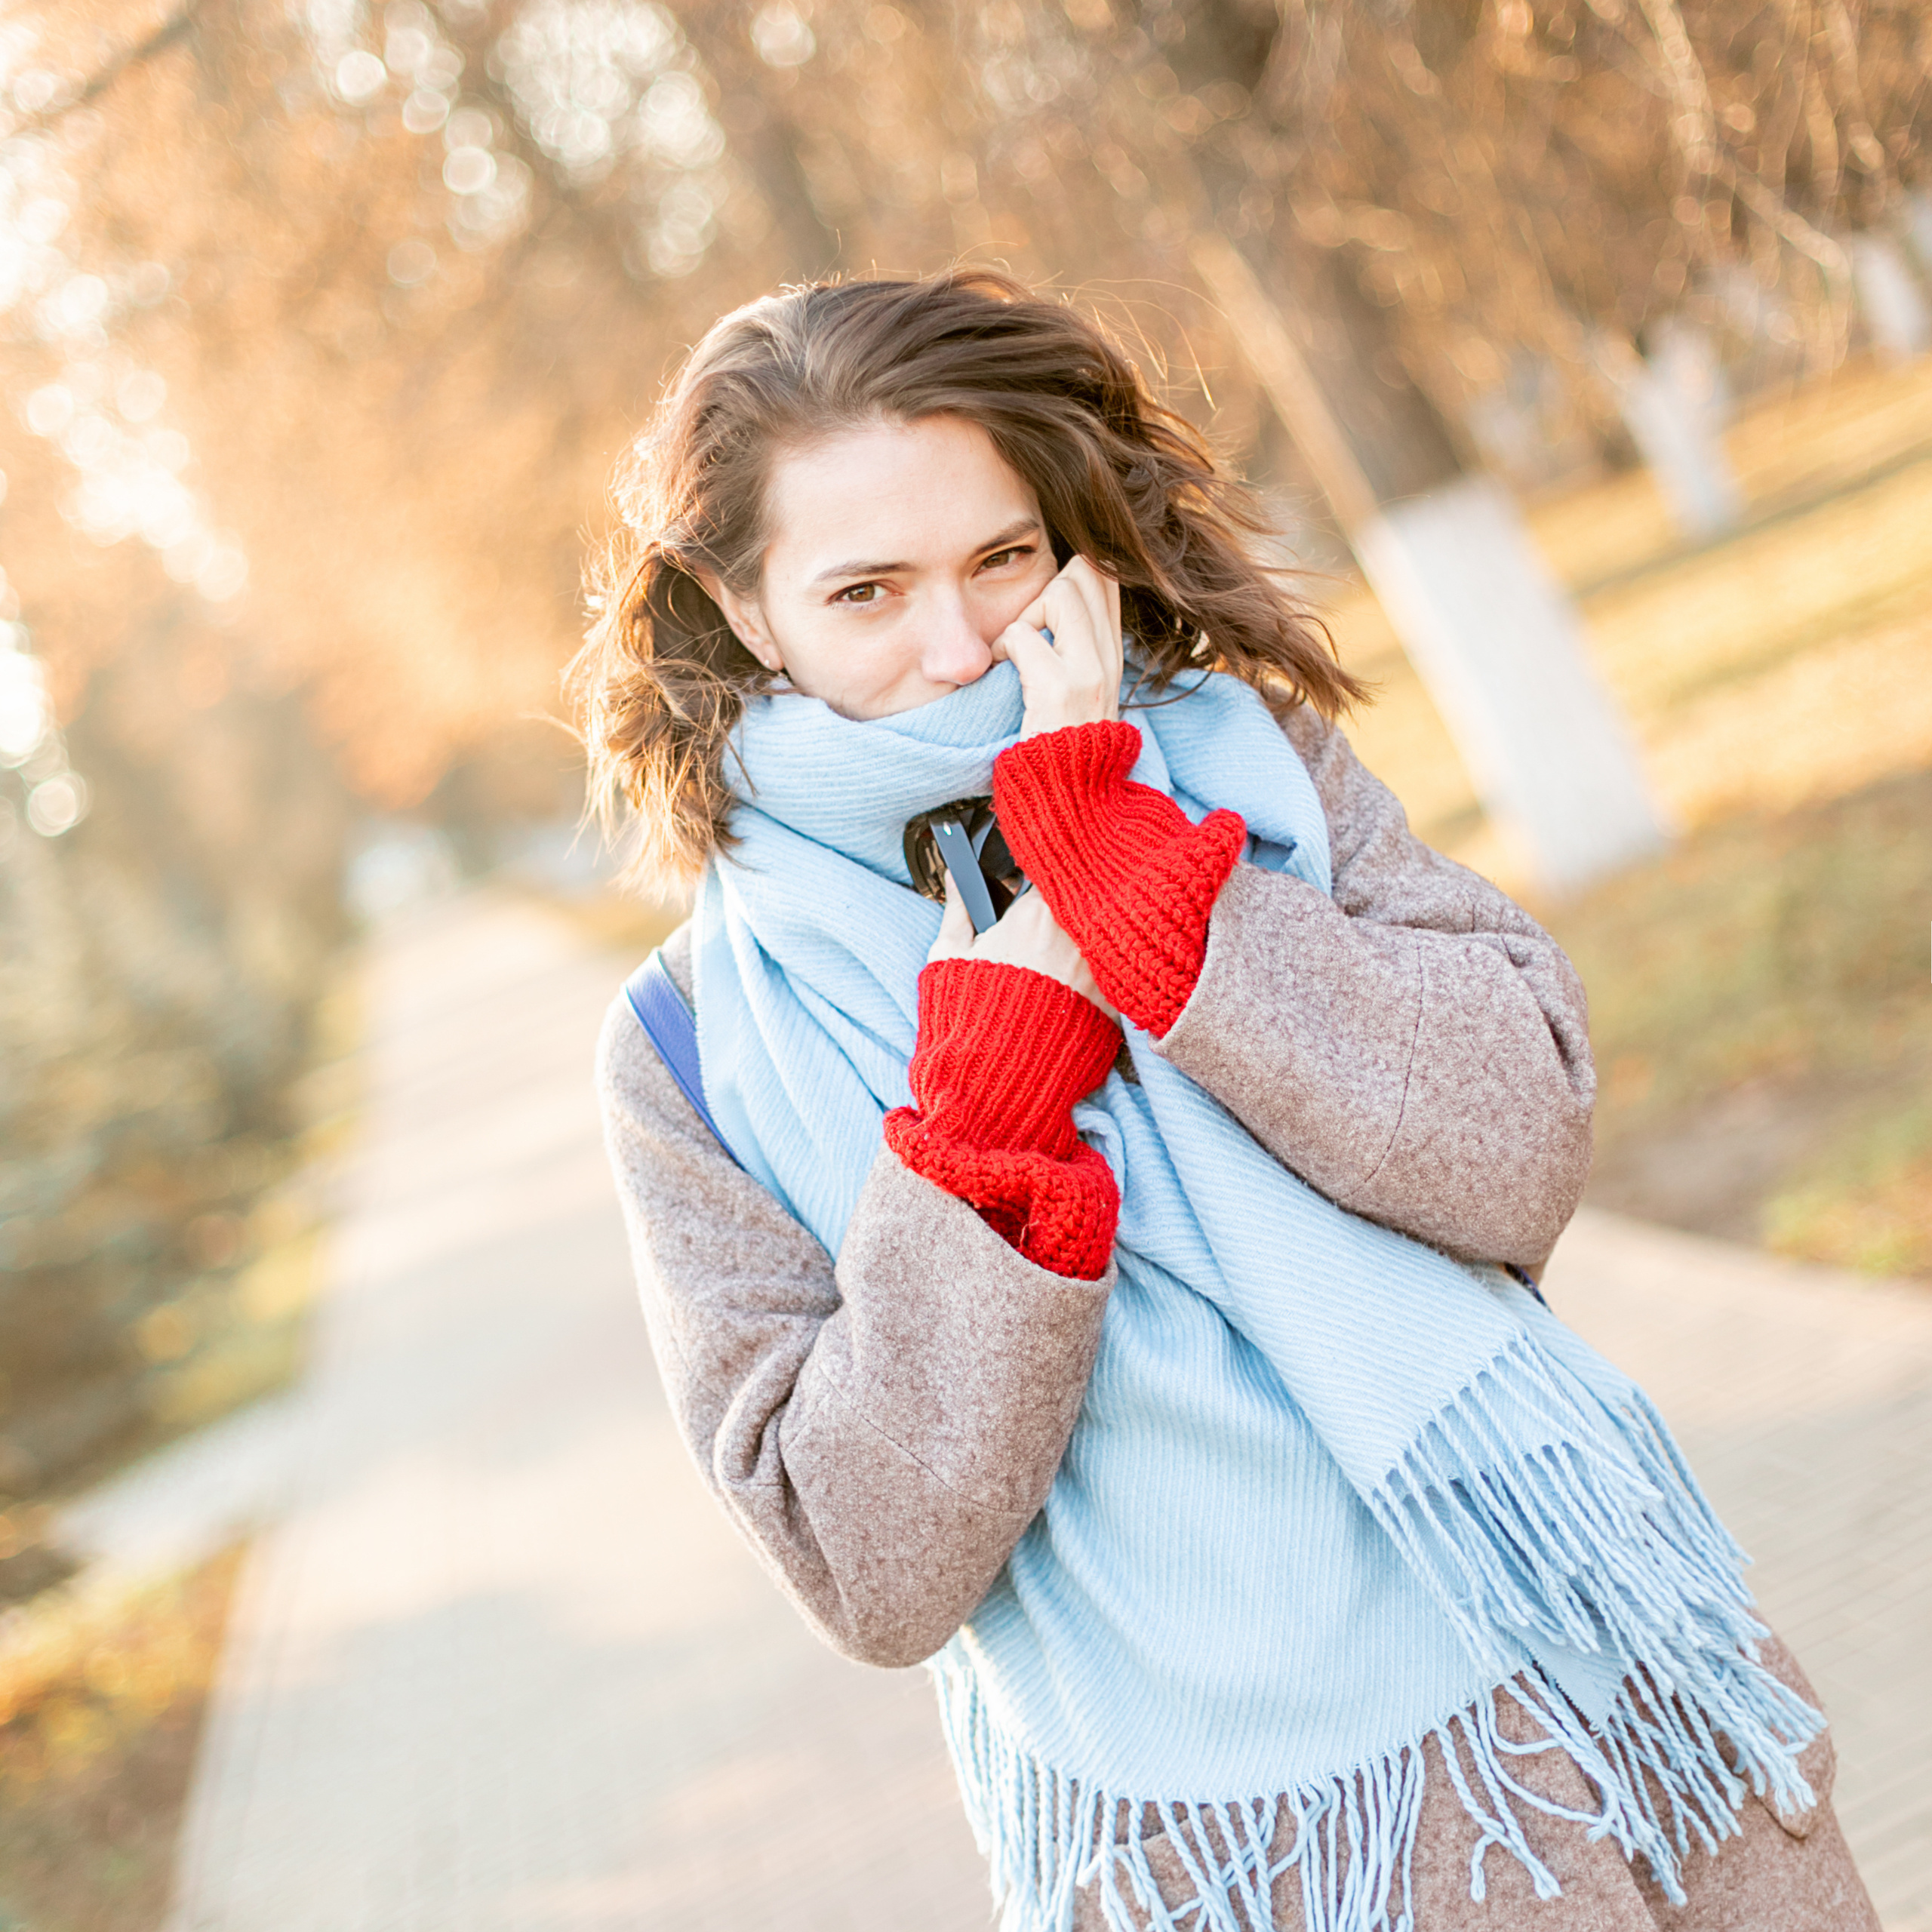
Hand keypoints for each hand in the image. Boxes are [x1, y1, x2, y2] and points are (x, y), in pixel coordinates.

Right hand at [927, 873, 1117, 1021]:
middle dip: (1069, 910)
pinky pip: (1112, 976)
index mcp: (1035, 913)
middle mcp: (1074, 934)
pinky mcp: (1113, 1004)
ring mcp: (1098, 968)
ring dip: (1086, 944)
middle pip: (1082, 905)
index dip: (1044, 881)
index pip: (1053, 875)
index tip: (1035, 889)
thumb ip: (958, 909)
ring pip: (1101, 940)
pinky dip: (1098, 978)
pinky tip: (1075, 992)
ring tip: (1060, 965)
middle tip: (1048, 930)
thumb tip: (956, 878)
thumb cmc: (968, 1014)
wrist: (995, 1076)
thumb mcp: (949, 956)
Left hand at [992, 555, 1123, 739]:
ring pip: (1061, 590)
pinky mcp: (1060, 688)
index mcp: (1113, 655)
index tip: (1045, 608)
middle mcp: (1109, 658)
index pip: (1109, 578)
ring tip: (1017, 651)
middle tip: (1029, 631)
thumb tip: (1053, 603)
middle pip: (1088, 571)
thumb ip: (1076, 648)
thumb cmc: (1060, 748)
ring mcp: (1088, 672)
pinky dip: (1004, 646)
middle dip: (1047, 589)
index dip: (1074, 574)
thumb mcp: (1082, 692)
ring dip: (1027, 614)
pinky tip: (1003, 670)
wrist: (1070, 800)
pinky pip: (1023, 634)